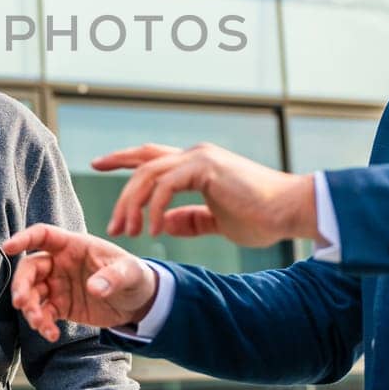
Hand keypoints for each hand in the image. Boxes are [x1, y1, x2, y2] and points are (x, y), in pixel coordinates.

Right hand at [1, 224, 158, 341]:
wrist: (138, 302)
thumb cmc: (134, 275)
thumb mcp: (129, 272)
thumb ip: (112, 277)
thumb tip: (94, 287)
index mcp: (73, 246)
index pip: (43, 235)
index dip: (24, 238)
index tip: (8, 247)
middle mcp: (60, 263)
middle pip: (30, 269)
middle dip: (21, 285)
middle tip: (21, 303)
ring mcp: (58, 285)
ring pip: (33, 294)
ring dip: (30, 309)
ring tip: (41, 324)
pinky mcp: (61, 306)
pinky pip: (44, 314)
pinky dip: (43, 324)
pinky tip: (52, 334)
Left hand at [95, 143, 318, 247]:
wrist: (291, 210)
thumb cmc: (262, 216)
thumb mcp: (217, 221)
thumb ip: (190, 220)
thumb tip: (163, 224)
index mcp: (196, 165)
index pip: (151, 156)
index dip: (123, 159)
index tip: (97, 164)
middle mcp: (194, 155)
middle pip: (143, 162)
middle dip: (120, 189)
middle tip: (111, 221)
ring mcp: (199, 158)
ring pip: (149, 175)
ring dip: (132, 205)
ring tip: (128, 233)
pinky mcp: (205, 168)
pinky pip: (165, 186)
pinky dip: (154, 208)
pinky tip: (152, 230)